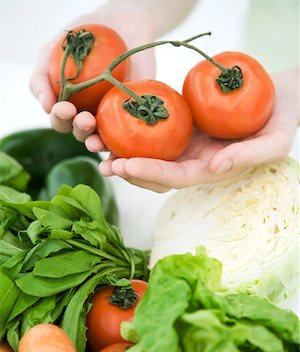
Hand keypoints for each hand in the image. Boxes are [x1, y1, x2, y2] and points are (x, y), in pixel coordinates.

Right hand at [29, 6, 155, 141]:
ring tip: (96, 138)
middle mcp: (89, 115)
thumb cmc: (81, 38)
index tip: (64, 107)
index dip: (60, 118)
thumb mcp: (52, 51)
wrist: (120, 23)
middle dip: (79, 129)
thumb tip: (46, 107)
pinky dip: (122, 149)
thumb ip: (42, 78)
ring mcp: (112, 117)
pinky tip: (120, 152)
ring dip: (97, 143)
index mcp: (69, 105)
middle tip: (84, 119)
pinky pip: (129, 137)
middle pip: (80, 133)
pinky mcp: (135, 116)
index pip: (60, 121)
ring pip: (103, 139)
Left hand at [97, 68, 298, 191]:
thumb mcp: (273, 143)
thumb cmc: (281, 121)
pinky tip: (114, 123)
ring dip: (124, 153)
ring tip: (98, 147)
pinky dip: (134, 131)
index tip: (127, 167)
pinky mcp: (182, 124)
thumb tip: (212, 170)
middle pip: (157, 173)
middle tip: (104, 163)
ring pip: (150, 154)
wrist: (279, 99)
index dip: (152, 175)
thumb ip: (245, 157)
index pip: (177, 178)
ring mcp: (186, 143)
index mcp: (211, 169)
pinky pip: (154, 130)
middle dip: (130, 171)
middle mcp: (194, 161)